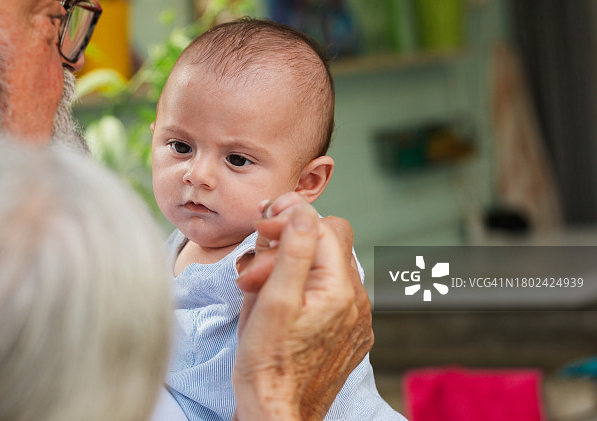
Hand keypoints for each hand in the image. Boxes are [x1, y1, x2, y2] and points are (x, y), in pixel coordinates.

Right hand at [233, 200, 372, 420]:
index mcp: (340, 288)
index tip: (260, 230)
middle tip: (255, 262)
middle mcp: (357, 300)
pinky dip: (303, 288)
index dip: (288, 220)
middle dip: (289, 241)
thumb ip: (293, 251)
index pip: (321, 225)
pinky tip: (278, 304)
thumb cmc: (268, 362)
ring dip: (291, 265)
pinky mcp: (347, 332)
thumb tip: (305, 210)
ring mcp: (355, 318)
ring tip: (258, 288)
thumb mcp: (273, 300)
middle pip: (327, 242)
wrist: (277, 414)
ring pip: (325, 266)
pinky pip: (328, 292)